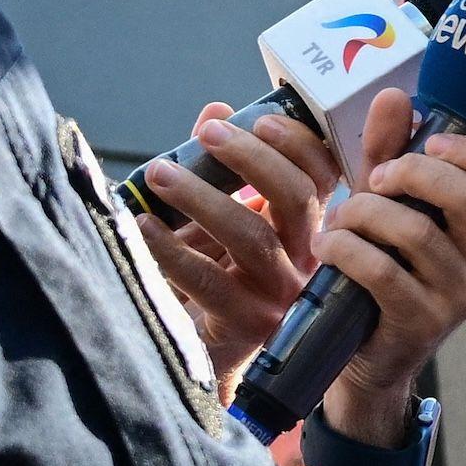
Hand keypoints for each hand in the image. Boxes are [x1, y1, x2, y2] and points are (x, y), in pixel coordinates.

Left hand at [133, 101, 341, 385]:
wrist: (209, 355)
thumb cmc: (219, 273)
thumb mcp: (224, 216)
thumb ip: (222, 165)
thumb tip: (215, 110)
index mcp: (308, 227)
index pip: (324, 175)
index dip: (298, 143)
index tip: (258, 119)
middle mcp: (305, 259)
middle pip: (295, 197)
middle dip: (251, 158)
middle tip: (207, 134)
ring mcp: (279, 294)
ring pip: (252, 236)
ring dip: (202, 197)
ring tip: (159, 173)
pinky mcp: (245, 324)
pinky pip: (208, 279)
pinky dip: (170, 248)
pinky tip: (141, 226)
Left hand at [316, 89, 465, 441]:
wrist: (364, 356)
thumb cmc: (381, 268)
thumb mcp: (387, 206)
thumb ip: (392, 152)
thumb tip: (395, 95)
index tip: (430, 141)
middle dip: (412, 173)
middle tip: (375, 178)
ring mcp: (461, 298)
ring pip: (418, 232)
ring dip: (366, 212)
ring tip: (340, 216)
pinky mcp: (423, 324)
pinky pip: (384, 271)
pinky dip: (348, 248)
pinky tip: (329, 244)